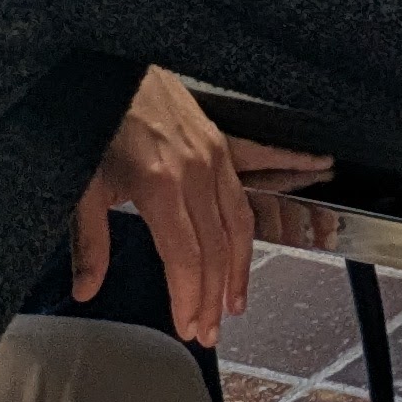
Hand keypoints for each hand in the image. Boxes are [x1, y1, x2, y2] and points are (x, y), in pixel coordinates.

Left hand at [71, 66, 327, 346]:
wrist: (111, 70)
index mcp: (159, 186)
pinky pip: (259, 166)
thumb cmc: (96, 125)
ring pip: (240, 220)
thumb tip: (86, 290)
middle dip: (213, 295)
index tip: (188, 326)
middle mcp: (194, 172)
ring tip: (235, 301)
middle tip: (208, 330)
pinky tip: (320, 166)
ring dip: (240, 265)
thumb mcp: (82, 187)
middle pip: (216, 248)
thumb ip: (90, 242)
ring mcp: (213, 154)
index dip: (190, 297)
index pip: (185, 257)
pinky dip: (290, 169)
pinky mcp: (220, 139)